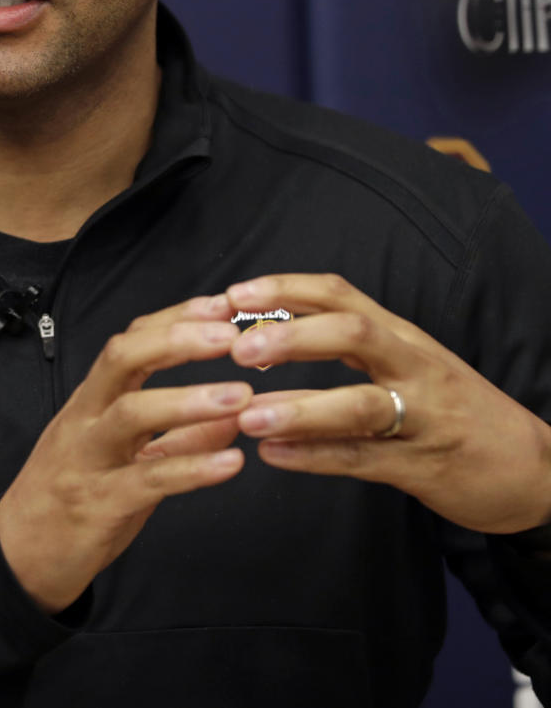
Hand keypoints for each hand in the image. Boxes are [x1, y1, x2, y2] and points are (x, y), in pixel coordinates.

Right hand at [0, 294, 250, 613]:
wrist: (20, 559)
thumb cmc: (72, 500)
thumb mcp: (123, 458)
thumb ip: (177, 436)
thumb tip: (231, 417)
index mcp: (91, 401)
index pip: (130, 341)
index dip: (175, 319)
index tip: (220, 306)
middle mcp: (86, 419)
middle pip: (122, 358)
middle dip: (176, 341)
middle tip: (229, 338)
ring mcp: (89, 460)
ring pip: (132, 413)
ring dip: (190, 400)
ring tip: (242, 397)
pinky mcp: (99, 505)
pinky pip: (148, 480)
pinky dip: (193, 468)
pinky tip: (232, 463)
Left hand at [227, 273, 550, 533]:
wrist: (532, 466)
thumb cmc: (451, 406)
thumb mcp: (407, 359)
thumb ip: (349, 342)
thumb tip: (270, 326)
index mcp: (401, 334)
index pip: (340, 294)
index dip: (286, 290)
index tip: (235, 293)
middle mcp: (413, 365)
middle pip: (352, 334)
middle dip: (292, 337)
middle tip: (237, 348)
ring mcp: (422, 417)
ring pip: (359, 404)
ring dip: (300, 407)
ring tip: (247, 414)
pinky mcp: (424, 467)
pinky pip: (364, 459)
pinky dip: (316, 457)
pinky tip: (274, 454)